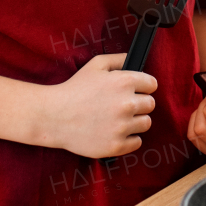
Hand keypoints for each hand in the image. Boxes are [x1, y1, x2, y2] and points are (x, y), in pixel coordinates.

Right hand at [38, 54, 156, 157]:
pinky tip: (116, 132)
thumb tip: (133, 60)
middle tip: (123, 105)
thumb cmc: (74, 89)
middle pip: (150, 105)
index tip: (137, 91)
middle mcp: (127, 104)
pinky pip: (137, 142)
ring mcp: (122, 127)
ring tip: (119, 119)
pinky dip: (129, 138)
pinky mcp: (116, 145)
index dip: (144, 87)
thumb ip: (118, 59)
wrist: (54, 116)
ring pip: (146, 123)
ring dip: (135, 121)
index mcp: (125, 82)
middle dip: (140, 103)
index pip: (152, 85)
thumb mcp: (95, 65)